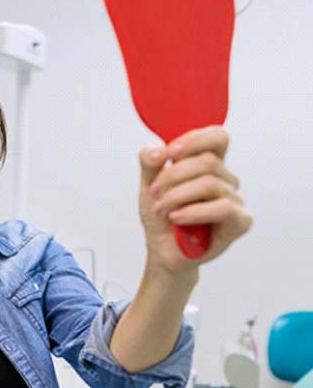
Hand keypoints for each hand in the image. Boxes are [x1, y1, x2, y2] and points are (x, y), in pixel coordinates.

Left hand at [139, 126, 251, 274]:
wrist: (162, 249)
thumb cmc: (161, 216)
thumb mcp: (148, 185)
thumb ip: (150, 163)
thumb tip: (157, 150)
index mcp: (207, 164)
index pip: (217, 137)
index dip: (194, 140)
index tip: (168, 153)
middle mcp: (225, 179)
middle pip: (207, 161)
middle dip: (173, 176)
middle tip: (154, 192)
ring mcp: (234, 200)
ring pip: (210, 183)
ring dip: (177, 196)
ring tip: (161, 209)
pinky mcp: (240, 222)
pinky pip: (222, 208)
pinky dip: (194, 212)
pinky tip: (177, 218)